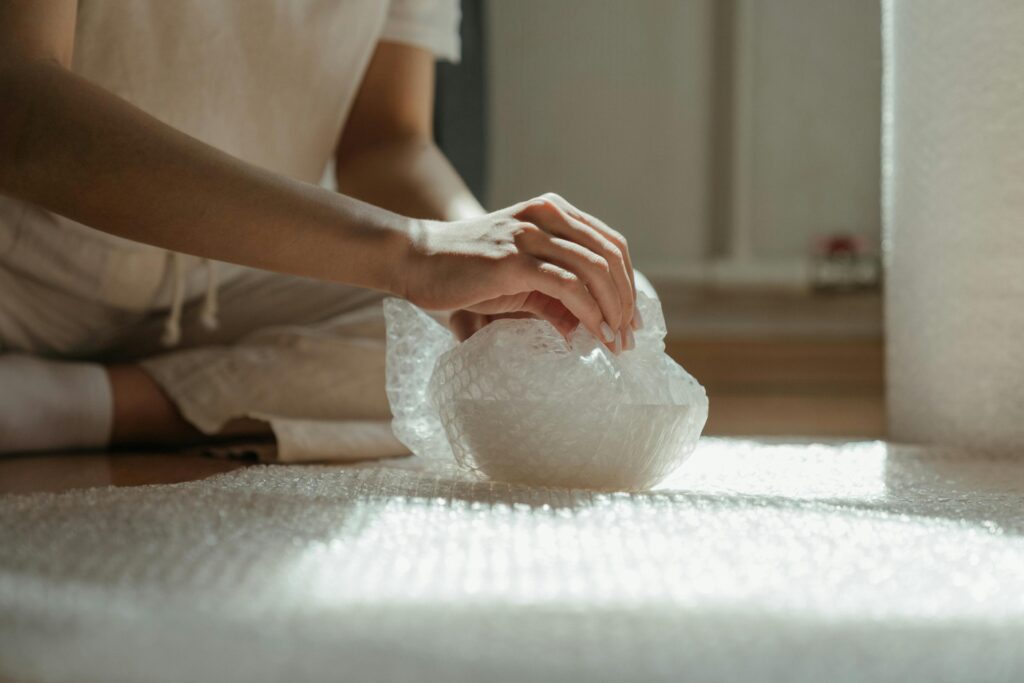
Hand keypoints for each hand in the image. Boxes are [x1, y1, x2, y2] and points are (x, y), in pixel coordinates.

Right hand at [396, 193, 637, 349]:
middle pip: (610, 256)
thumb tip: (584, 327)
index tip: (631, 319)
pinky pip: (568, 286)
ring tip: (617, 342)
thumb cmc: (463, 271)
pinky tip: (595, 335)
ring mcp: (530, 235)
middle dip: (626, 300)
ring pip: (595, 270)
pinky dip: (590, 314)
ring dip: (614, 311)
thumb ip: (552, 295)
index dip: (627, 283)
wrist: (415, 260)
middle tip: (629, 337)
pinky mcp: (514, 260)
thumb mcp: (517, 277)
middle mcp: (546, 215)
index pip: (610, 244)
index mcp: (552, 212)